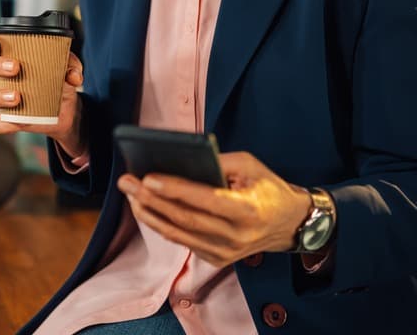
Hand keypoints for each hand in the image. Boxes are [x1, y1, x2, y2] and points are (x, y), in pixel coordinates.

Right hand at [0, 34, 84, 156]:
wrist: (65, 110)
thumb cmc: (59, 80)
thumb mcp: (67, 68)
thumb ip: (71, 65)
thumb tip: (73, 75)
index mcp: (8, 57)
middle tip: (15, 68)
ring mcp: (0, 99)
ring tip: (17, 97)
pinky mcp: (7, 120)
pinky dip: (4, 123)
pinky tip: (17, 121)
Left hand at [117, 151, 311, 267]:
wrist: (288, 224)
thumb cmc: (267, 188)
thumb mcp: (250, 165)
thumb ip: (218, 161)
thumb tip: (180, 157)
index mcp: (247, 210)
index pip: (205, 200)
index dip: (175, 190)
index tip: (148, 177)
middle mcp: (236, 236)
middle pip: (185, 219)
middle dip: (152, 200)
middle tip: (128, 182)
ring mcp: (226, 252)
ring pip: (179, 234)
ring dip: (149, 214)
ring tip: (130, 194)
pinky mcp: (216, 259)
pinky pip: (183, 241)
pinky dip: (161, 225)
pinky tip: (146, 209)